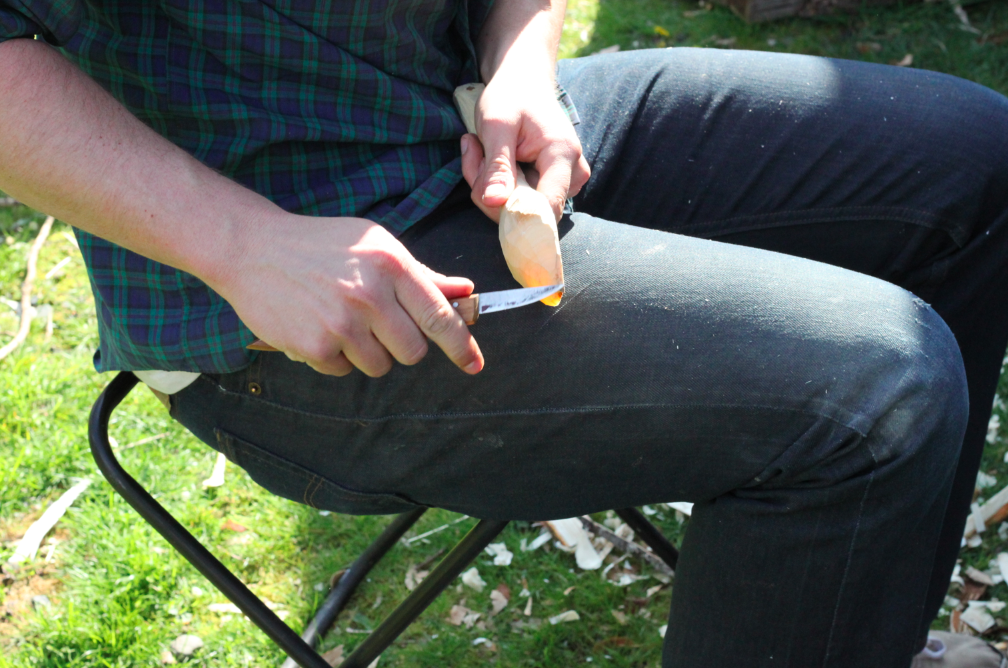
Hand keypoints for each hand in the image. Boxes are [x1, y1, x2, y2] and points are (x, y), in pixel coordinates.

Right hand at [216, 213, 483, 376]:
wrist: (252, 248)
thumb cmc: (321, 245)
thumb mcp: (376, 245)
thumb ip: (421, 274)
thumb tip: (465, 292)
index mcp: (392, 265)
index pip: (440, 316)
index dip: (462, 345)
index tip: (474, 364)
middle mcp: (370, 295)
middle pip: (413, 352)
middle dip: (402, 346)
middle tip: (379, 325)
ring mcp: (341, 324)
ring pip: (379, 366)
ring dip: (367, 352)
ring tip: (342, 320)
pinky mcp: (313, 347)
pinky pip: (343, 371)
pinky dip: (334, 357)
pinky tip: (317, 326)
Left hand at [460, 66, 589, 222]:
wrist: (523, 83)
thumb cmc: (511, 97)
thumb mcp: (496, 125)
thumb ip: (497, 165)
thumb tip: (495, 203)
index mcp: (563, 155)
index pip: (546, 207)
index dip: (513, 215)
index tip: (486, 195)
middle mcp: (572, 174)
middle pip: (528, 211)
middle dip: (491, 192)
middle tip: (473, 153)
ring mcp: (565, 182)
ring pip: (519, 209)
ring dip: (490, 187)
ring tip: (481, 151)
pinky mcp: (553, 186)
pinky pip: (518, 202)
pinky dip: (496, 186)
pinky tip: (490, 159)